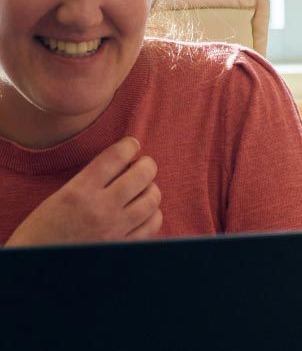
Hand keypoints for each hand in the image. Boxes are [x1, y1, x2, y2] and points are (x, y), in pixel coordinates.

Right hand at [6, 137, 162, 246]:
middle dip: (147, 165)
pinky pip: (152, 225)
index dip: (128, 146)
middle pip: (142, 175)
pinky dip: (154, 214)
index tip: (132, 144)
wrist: (35, 270)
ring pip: (152, 199)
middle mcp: (101, 209)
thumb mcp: (58, 199)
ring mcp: (115, 230)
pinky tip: (147, 211)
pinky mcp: (123, 247)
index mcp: (78, 192)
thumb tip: (119, 165)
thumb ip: (88, 182)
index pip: (114, 157)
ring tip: (145, 187)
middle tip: (144, 164)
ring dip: (152, 189)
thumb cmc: (41, 232)